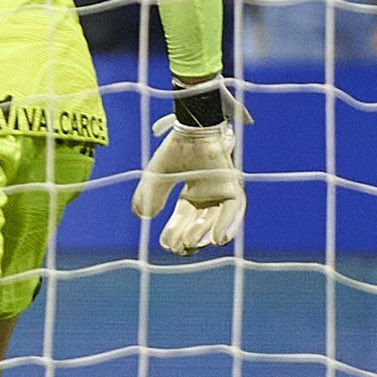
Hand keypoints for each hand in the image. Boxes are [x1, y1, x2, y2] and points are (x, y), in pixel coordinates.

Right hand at [131, 86, 251, 255]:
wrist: (192, 129)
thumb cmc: (177, 149)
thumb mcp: (157, 177)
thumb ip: (150, 195)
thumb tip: (143, 217)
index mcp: (192, 195)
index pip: (183, 221)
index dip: (174, 234)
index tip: (166, 244)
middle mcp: (208, 196)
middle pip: (199, 225)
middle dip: (189, 240)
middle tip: (179, 248)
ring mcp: (221, 192)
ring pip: (216, 221)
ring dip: (204, 235)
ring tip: (191, 244)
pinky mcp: (233, 186)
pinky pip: (233, 210)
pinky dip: (227, 225)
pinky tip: (217, 239)